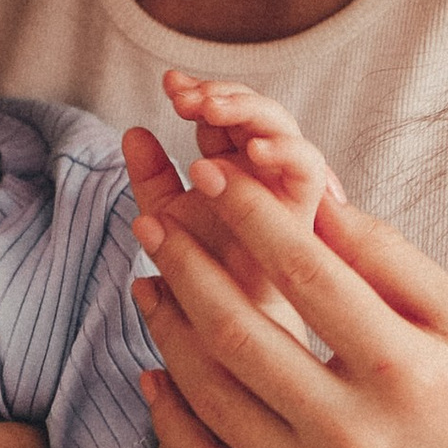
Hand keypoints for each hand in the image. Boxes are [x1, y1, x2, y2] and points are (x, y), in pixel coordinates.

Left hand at [126, 72, 340, 349]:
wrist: (223, 361)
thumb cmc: (202, 295)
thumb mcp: (168, 226)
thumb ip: (152, 181)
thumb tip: (134, 130)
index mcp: (241, 176)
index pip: (230, 116)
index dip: (203, 92)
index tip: (170, 85)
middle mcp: (271, 186)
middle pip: (261, 116)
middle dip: (225, 94)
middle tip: (185, 96)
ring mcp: (293, 203)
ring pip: (287, 134)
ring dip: (250, 111)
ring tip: (208, 109)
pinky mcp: (313, 225)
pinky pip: (313, 175)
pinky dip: (288, 152)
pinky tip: (252, 147)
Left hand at [128, 171, 447, 447]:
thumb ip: (392, 259)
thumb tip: (317, 202)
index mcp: (402, 368)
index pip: (304, 272)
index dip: (249, 214)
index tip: (210, 172)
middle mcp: (354, 430)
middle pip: (239, 332)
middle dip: (186, 267)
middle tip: (154, 222)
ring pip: (212, 396)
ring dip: (168, 333)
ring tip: (149, 284)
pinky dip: (172, 418)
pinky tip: (153, 372)